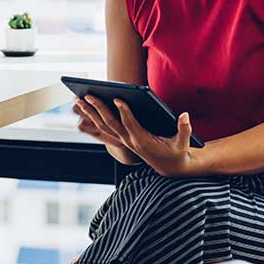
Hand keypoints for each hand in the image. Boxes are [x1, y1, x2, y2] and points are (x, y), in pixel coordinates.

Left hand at [75, 94, 199, 176]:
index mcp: (143, 141)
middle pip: (110, 124)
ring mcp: (124, 140)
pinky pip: (104, 129)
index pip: (131, 124)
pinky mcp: (122, 139)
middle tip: (87, 95)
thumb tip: (185, 115)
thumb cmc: (177, 152)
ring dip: (90, 113)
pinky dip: (93, 119)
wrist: (170, 167)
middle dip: (98, 109)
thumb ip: (185, 129)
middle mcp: (130, 141)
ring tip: (79, 100)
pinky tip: (84, 109)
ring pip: (103, 126)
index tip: (117, 98)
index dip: (124, 111)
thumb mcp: (183, 143)